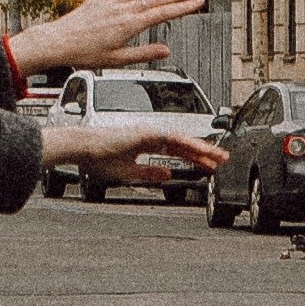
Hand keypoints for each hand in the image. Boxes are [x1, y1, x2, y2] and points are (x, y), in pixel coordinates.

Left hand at [10, 0, 206, 79]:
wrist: (58, 42)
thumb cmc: (84, 53)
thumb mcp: (117, 60)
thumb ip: (143, 53)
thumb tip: (165, 51)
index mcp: (129, 25)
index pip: (163, 13)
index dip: (182, 7)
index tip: (197, 2)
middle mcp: (122, 10)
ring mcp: (110, 3)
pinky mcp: (97, 0)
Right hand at [41, 117, 224, 173]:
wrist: (81, 149)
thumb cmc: (97, 159)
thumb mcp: (128, 172)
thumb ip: (149, 172)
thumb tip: (169, 173)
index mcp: (144, 143)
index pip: (175, 150)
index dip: (192, 158)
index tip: (208, 166)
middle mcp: (149, 135)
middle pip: (183, 143)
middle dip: (204, 152)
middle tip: (223, 158)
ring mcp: (148, 132)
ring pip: (182, 140)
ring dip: (202, 148)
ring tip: (219, 156)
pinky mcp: (146, 133)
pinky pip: (173, 139)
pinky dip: (189, 145)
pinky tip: (202, 151)